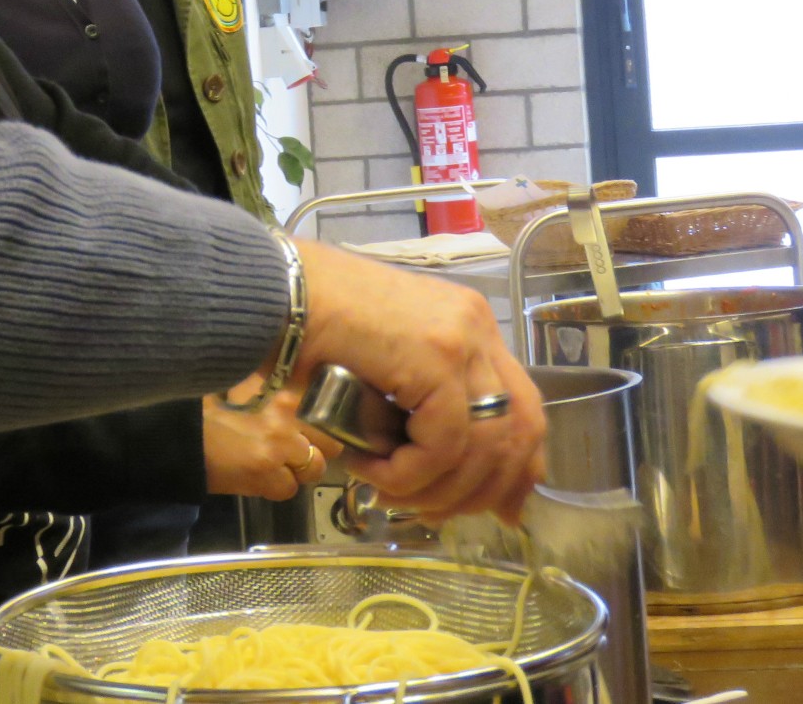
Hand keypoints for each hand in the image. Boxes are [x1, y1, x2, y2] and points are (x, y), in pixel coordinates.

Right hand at [202, 381, 345, 499]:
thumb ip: (272, 397)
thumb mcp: (244, 394)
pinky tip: (263, 479)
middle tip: (302, 452)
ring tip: (281, 467)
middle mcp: (286, 423)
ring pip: (313, 469)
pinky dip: (278, 488)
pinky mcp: (264, 477)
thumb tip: (292, 402)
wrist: (181, 440)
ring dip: (300, 472)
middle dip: (320, 450)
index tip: (316, 430)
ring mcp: (277, 451)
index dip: (324, 425)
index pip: (325, 414)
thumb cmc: (208, 413)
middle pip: (330, 444)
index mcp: (282, 398)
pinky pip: (288, 489)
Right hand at [287, 240, 544, 524]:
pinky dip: (409, 474)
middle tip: (436, 513)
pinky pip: (442, 445)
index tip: (499, 509)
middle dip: (485, 490)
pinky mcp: (435, 357)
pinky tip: (372, 471)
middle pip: (520, 430)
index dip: (518, 469)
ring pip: (484, 446)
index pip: (526, 407)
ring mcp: (461, 339)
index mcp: (469, 327)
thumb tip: (450, 473)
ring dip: (436, 489)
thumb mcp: (385, 369)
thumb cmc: (313, 324)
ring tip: (388, 491)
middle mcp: (476, 328)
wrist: (276, 289)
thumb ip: (420, 405)